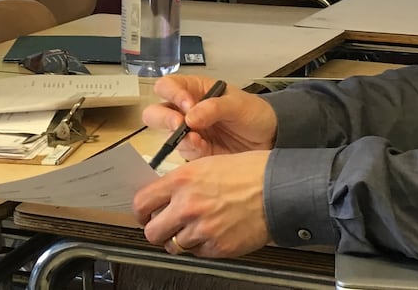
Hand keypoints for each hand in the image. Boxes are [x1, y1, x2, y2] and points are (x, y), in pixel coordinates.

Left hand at [134, 151, 272, 257]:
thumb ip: (182, 181)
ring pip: (175, 245)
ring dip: (182, 239)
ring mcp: (202, 229)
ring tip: (196, 228)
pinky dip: (202, 247)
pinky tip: (213, 232)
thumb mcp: (208, 164)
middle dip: (157, 231)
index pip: (142, 203)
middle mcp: (188, 205)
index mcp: (182, 180)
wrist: (277, 189)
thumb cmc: (249, 172)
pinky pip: (197, 253)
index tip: (144, 215)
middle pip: (152, 232)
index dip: (140, 213)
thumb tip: (164, 196)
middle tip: (166, 227)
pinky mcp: (218, 247)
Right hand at [142, 75, 276, 159]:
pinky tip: (203, 147)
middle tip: (179, 125)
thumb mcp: (238, 104)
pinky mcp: (196, 152)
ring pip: (166, 135)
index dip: (172, 94)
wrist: (270, 138)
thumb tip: (190, 116)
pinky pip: (184, 152)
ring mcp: (189, 133)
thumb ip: (214, 107)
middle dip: (164, 118)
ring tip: (198, 140)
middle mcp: (185, 111)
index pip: (168, 86)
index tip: (187, 105)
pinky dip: (191, 150)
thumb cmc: (253, 113)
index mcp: (194, 90)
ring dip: (178, 137)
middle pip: (156, 112)